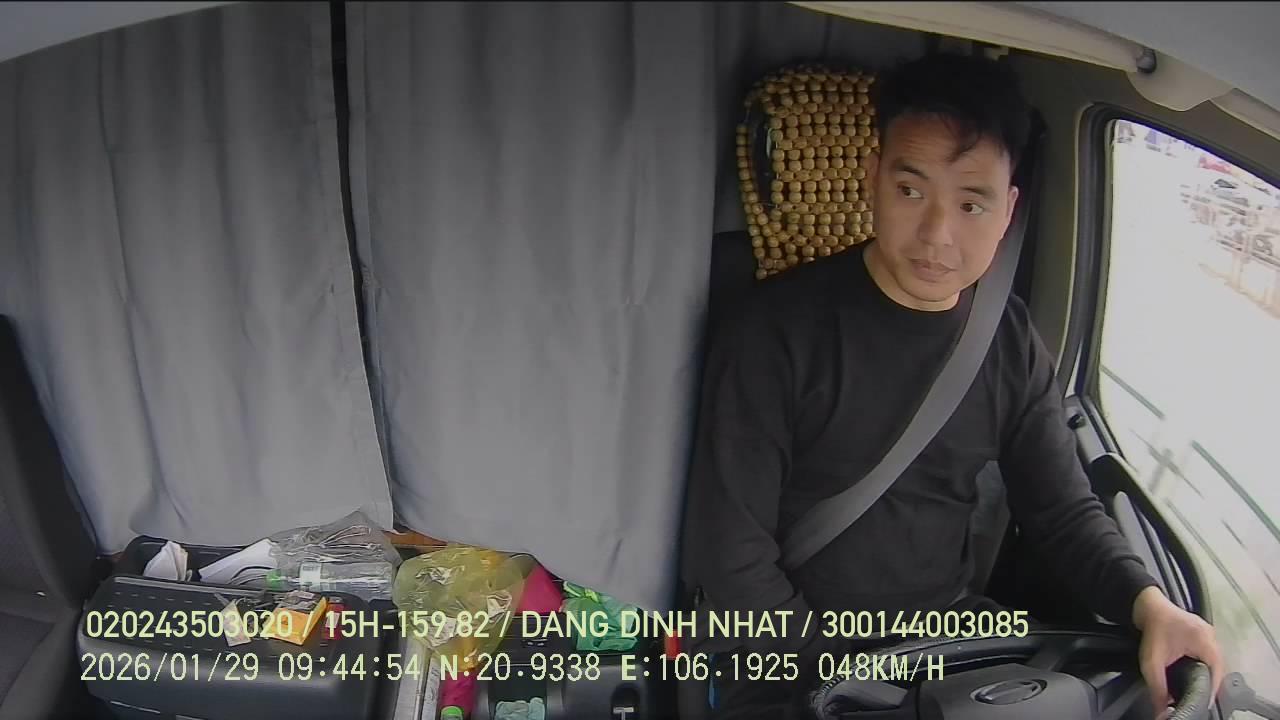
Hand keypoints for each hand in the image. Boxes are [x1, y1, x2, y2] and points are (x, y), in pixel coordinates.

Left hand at [1132, 586, 1225, 715]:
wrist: (1145, 605)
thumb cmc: (1152, 629)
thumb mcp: (1152, 661)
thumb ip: (1158, 687)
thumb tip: (1161, 709)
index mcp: (1206, 641)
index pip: (1217, 674)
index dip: (1210, 691)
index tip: (1201, 704)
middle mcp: (1212, 637)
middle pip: (1217, 669)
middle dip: (1207, 685)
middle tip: (1197, 698)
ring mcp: (1208, 634)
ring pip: (1213, 662)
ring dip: (1205, 675)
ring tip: (1195, 689)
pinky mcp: (1201, 634)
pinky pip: (1207, 654)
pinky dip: (1201, 666)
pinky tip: (1192, 674)